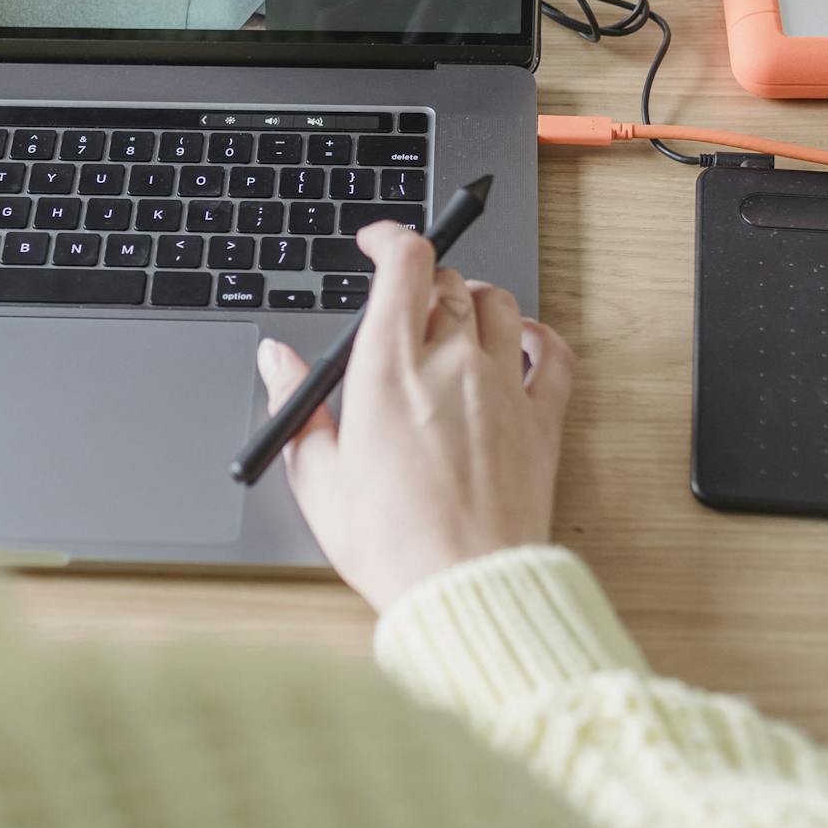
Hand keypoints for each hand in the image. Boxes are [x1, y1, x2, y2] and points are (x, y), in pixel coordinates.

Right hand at [254, 222, 574, 610]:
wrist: (463, 589)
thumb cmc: (391, 543)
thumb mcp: (317, 477)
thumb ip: (296, 405)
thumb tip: (275, 359)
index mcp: (390, 370)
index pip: (405, 263)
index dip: (391, 238)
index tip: (376, 242)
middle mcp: (452, 363)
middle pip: (448, 281)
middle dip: (422, 280)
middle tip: (404, 304)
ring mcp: (504, 387)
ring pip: (499, 304)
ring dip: (474, 299)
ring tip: (455, 317)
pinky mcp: (542, 420)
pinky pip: (552, 353)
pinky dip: (537, 335)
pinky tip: (519, 343)